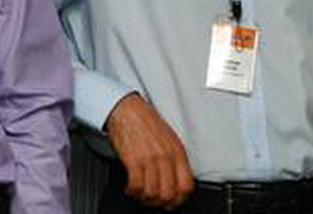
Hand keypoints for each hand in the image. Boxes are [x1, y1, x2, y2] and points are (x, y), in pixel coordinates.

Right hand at [106, 93, 194, 209]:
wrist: (127, 109)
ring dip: (144, 198)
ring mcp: (150, 158)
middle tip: (153, 201)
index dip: (179, 200)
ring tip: (139, 194)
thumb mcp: (169, 139)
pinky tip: (130, 188)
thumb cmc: (145, 122)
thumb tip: (175, 180)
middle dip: (160, 203)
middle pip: (169, 193)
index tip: (171, 203)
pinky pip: (136, 185)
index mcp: (178, 152)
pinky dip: (132, 191)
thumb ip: (175, 159)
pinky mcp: (133, 159)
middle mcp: (165, 157)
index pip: (186, 186)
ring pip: (152, 192)